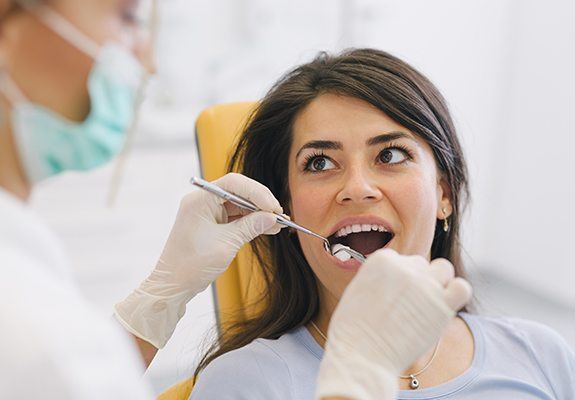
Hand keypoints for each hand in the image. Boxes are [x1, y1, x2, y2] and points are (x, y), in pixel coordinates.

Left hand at [114, 173, 282, 348]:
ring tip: (278, 223)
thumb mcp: (226, 244)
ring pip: (239, 204)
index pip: (234, 184)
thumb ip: (250, 227)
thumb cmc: (191, 265)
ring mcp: (207, 212)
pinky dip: (251, 222)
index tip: (273, 208)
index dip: (257, 192)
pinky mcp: (211, 224)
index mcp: (200, 200)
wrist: (173, 286)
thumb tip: (272, 217)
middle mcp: (202, 202)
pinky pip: (235, 217)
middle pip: (238, 191)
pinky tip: (268, 228)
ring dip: (258, 213)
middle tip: (279, 215)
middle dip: (260, 202)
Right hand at [315, 249, 471, 399]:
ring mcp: (426, 285)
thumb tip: (395, 280)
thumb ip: (379, 278)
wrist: (361, 356)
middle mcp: (405, 267)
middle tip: (407, 306)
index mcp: (382, 259)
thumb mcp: (357, 290)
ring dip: (438, 283)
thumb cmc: (353, 330)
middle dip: (416, 282)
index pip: (399, 259)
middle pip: (420, 265)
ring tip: (426, 304)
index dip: (397, 279)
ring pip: (444, 269)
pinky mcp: (443, 306)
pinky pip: (462, 288)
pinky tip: (443, 308)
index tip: (391, 296)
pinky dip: (456, 294)